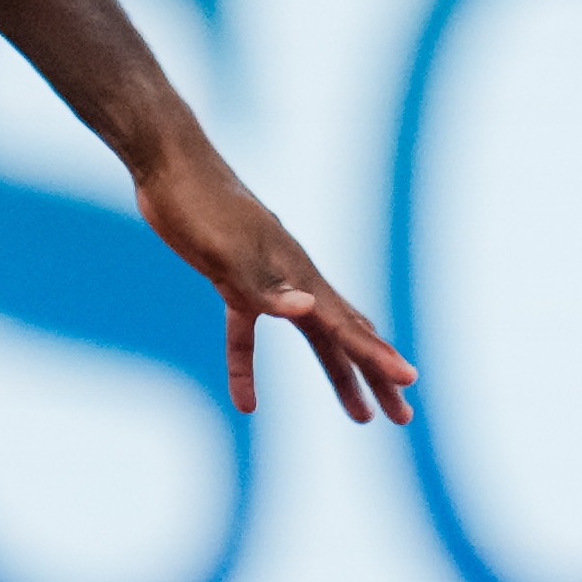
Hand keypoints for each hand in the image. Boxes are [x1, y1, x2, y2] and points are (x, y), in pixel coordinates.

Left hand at [134, 135, 416, 424]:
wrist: (171, 165)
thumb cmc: (202, 205)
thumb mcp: (229, 253)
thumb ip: (266, 287)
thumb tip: (308, 310)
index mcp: (300, 276)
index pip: (347, 327)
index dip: (378, 358)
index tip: (410, 382)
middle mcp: (295, 279)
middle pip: (347, 337)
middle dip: (376, 376)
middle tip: (403, 417)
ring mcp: (267, 280)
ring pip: (315, 337)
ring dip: (337, 374)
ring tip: (359, 415)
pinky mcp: (233, 281)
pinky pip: (247, 334)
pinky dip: (246, 365)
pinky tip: (245, 402)